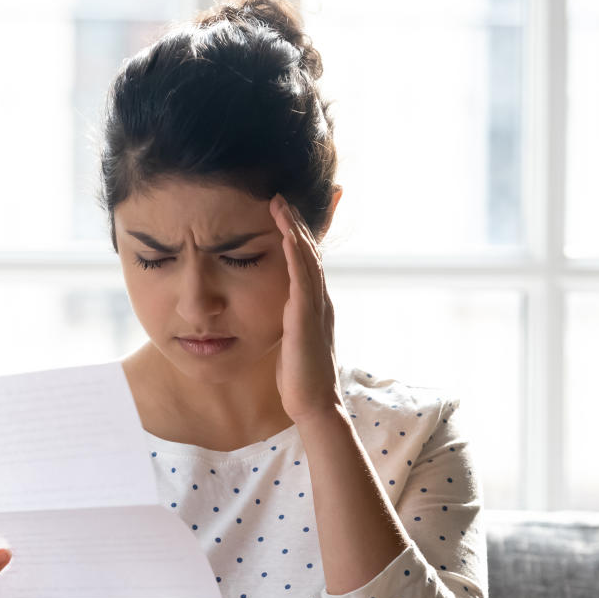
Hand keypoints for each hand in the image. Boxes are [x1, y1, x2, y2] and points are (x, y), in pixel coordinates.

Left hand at [271, 193, 343, 424]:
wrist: (313, 403)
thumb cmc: (299, 377)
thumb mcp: (292, 340)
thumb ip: (288, 321)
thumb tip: (279, 313)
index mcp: (313, 304)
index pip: (307, 261)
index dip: (299, 234)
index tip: (286, 210)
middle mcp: (319, 300)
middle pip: (310, 251)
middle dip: (299, 221)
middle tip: (285, 193)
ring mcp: (316, 307)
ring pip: (307, 259)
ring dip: (294, 229)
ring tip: (280, 203)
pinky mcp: (306, 318)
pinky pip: (302, 279)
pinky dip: (297, 254)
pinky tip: (288, 234)